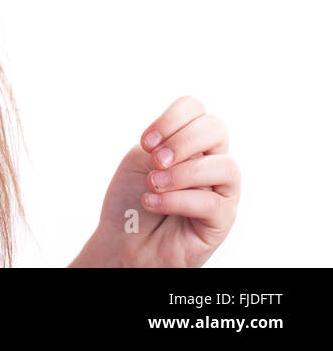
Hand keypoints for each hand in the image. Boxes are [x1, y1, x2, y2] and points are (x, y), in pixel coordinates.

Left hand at [72, 96, 239, 266]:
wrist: (124, 240)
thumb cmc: (132, 198)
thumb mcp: (140, 159)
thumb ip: (163, 142)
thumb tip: (184, 140)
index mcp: (189, 142)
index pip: (195, 109)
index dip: (171, 118)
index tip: (145, 142)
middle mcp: (210, 161)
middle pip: (217, 128)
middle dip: (182, 141)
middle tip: (154, 160)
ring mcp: (221, 190)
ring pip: (226, 166)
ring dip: (183, 172)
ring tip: (154, 184)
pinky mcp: (221, 221)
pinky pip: (213, 203)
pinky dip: (178, 200)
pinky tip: (153, 202)